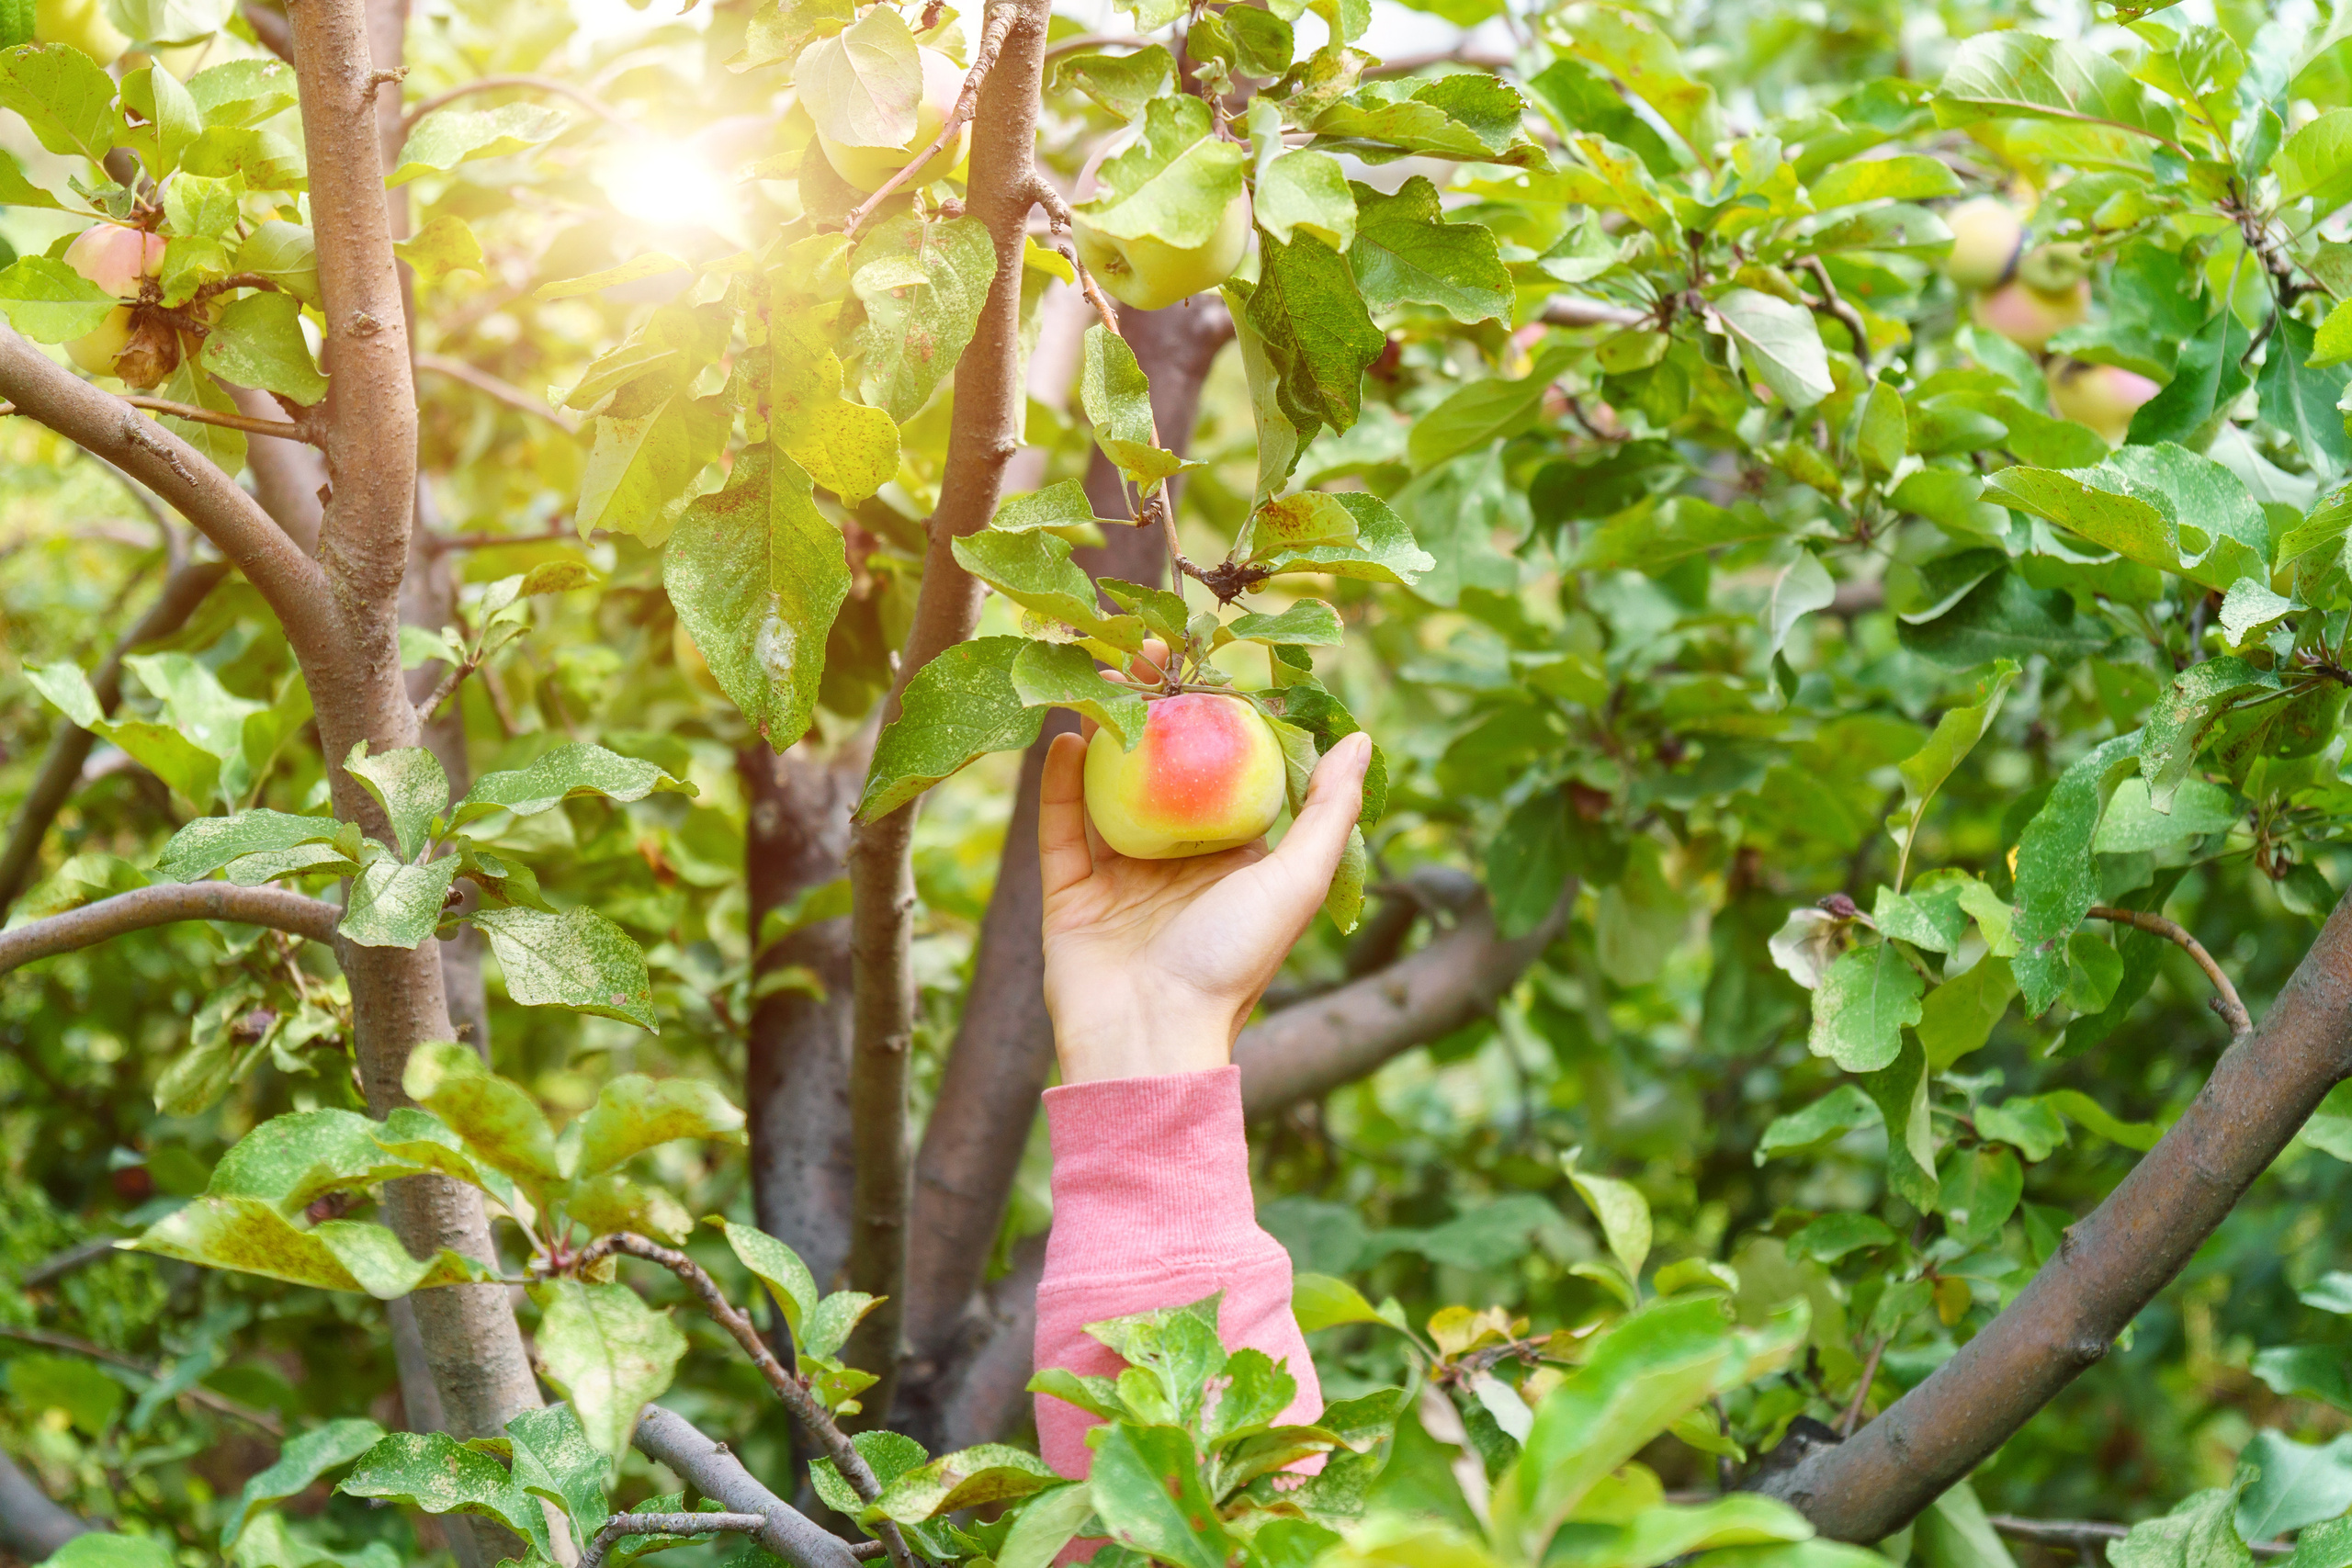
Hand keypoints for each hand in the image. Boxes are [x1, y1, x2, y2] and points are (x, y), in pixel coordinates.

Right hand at [1037, 645, 1371, 1083]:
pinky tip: (1064, 736)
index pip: (1227, 771)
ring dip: (1103, 734)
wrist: (1149, 1039)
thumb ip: (1326, 812)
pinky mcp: (1070, 892)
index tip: (1210, 661)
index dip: (1219, 716)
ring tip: (1101, 680)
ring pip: (1107, 790)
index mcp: (1234, 859)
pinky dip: (1058, 783)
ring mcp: (1119, 875)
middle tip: (1146, 654)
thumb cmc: (1231, 965)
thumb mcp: (1293, 882)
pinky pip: (1059, 827)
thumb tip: (1361, 739)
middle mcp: (1176, 861)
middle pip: (1162, 771)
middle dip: (1154, 713)